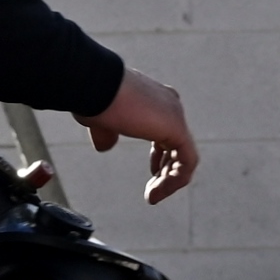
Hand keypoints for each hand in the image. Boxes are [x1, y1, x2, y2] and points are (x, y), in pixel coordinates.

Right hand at [80, 68, 198, 203]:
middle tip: (153, 190)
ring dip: (170, 181)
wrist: (94, 84)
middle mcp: (169, 105)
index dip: (161, 155)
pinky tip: (157, 192)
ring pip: (185, 156)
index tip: (152, 172)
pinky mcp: (176, 127)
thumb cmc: (93, 97)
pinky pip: (187, 162)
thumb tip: (105, 147)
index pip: (167, 131)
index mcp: (154, 100)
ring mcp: (175, 115)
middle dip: (167, 171)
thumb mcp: (100, 120)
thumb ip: (107, 134)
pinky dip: (175, 180)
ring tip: (153, 196)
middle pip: (179, 145)